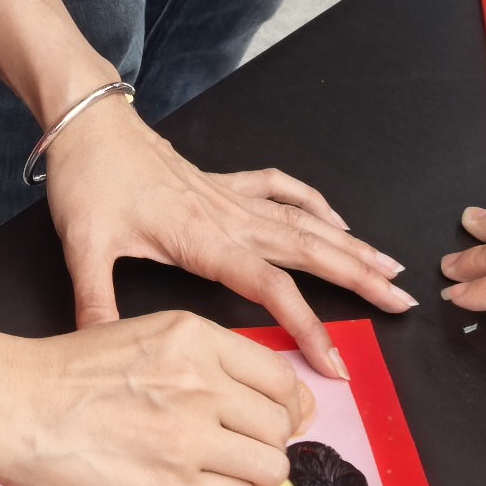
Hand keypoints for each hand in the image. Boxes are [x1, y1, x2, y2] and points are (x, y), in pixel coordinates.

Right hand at [0, 309, 313, 485]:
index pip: (282, 378)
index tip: (278, 422)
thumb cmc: (66, 376)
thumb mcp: (147, 339)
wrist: (11, 405)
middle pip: (281, 425)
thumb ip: (203, 363)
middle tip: (241, 454)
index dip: (288, 408)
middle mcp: (202, 382)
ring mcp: (189, 436)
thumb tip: (261, 403)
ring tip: (222, 478)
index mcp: (197, 338)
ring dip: (253, 478)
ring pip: (269, 466)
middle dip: (269, 444)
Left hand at [45, 95, 413, 371]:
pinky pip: (280, 189)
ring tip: (390, 265)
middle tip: (402, 302)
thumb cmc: (88, 180)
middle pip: (310, 252)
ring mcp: (230, 197)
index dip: (310, 327)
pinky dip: (313, 202)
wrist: (87, 122)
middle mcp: (229, 218)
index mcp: (204, 239)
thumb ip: (95, 302)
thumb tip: (100, 349)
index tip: (336, 363)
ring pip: (305, 223)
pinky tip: (337, 218)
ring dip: (351, 244)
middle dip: (360, 279)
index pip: (273, 289)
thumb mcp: (83, 246)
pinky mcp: (221, 182)